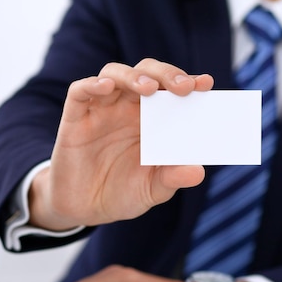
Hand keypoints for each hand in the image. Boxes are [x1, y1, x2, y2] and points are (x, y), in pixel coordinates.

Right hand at [28, 58, 213, 230]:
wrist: (85, 208)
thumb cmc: (123, 192)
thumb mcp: (152, 189)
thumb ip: (172, 178)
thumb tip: (198, 172)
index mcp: (152, 118)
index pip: (170, 90)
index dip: (188, 81)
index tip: (206, 84)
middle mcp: (127, 107)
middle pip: (146, 73)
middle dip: (166, 74)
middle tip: (184, 87)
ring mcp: (101, 110)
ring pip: (115, 74)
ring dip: (133, 76)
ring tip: (149, 88)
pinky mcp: (75, 118)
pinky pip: (80, 92)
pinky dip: (92, 84)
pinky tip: (106, 87)